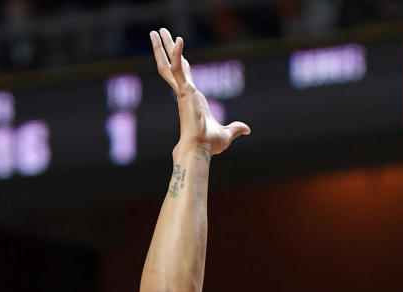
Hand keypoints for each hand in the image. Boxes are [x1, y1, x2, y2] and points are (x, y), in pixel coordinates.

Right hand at [150, 29, 249, 153]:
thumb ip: (235, 129)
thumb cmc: (209, 145)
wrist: (200, 149)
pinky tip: (178, 40)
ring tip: (155, 31)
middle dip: (164, 49)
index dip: (181, 61)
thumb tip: (247, 129)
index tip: (177, 48)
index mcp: (193, 100)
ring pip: (168, 64)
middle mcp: (185, 93)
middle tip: (157, 33)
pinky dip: (177, 54)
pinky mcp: (185, 91)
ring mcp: (183, 91)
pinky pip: (179, 68)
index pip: (184, 76)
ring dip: (162, 47)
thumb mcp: (226, 135)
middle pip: (171, 66)